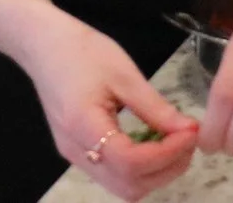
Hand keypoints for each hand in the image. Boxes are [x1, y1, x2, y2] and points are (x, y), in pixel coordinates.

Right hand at [18, 15, 199, 200]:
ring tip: (174, 143)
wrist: (42, 44)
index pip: (131, 163)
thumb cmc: (80, 50)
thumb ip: (156, 108)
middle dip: (166, 169)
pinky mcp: (78, 152)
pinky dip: (140, 168)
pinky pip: (114, 175)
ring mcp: (74, 156)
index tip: (190, 134)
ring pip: (122, 187)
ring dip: (155, 173)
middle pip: (128, 186)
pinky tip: (153, 143)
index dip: (167, 154)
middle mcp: (76, 151)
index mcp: (83, 126)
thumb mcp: (124, 73)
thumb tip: (189, 131)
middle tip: (188, 140)